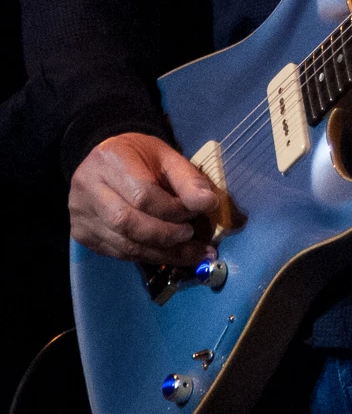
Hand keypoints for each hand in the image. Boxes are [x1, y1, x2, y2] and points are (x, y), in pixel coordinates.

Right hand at [69, 132, 218, 264]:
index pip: (142, 194)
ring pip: (123, 244)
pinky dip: (147, 256)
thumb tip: (209, 203)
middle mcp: (88, 188)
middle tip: (192, 237)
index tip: (197, 213)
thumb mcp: (166, 157)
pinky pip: (118, 253)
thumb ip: (188, 179)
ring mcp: (81, 214)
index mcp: (110, 161)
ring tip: (190, 253)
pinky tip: (169, 255)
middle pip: (128, 223)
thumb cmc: (139, 156)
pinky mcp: (82, 235)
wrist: (107, 159)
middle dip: (166, 235)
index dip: (172, 209)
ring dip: (161, 253)